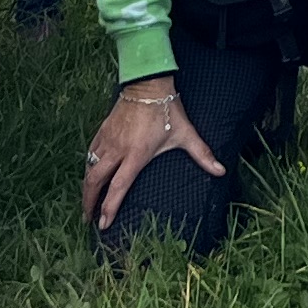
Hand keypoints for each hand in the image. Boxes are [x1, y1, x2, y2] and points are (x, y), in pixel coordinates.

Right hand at [82, 81, 224, 228]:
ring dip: (86, 186)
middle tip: (88, 219)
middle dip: (88, 202)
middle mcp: (118, 149)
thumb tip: (222, 170)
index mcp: (136, 154)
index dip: (109, 207)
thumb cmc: (167, 109)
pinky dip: (87, 166)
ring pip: (89, 167)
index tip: (103, 224)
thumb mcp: (185, 134)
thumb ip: (202, 155)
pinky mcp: (103, 130)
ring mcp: (108, 139)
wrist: (148, 84)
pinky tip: (90, 173)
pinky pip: (90, 152)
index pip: (118, 187)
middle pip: (95, 181)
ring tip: (87, 201)